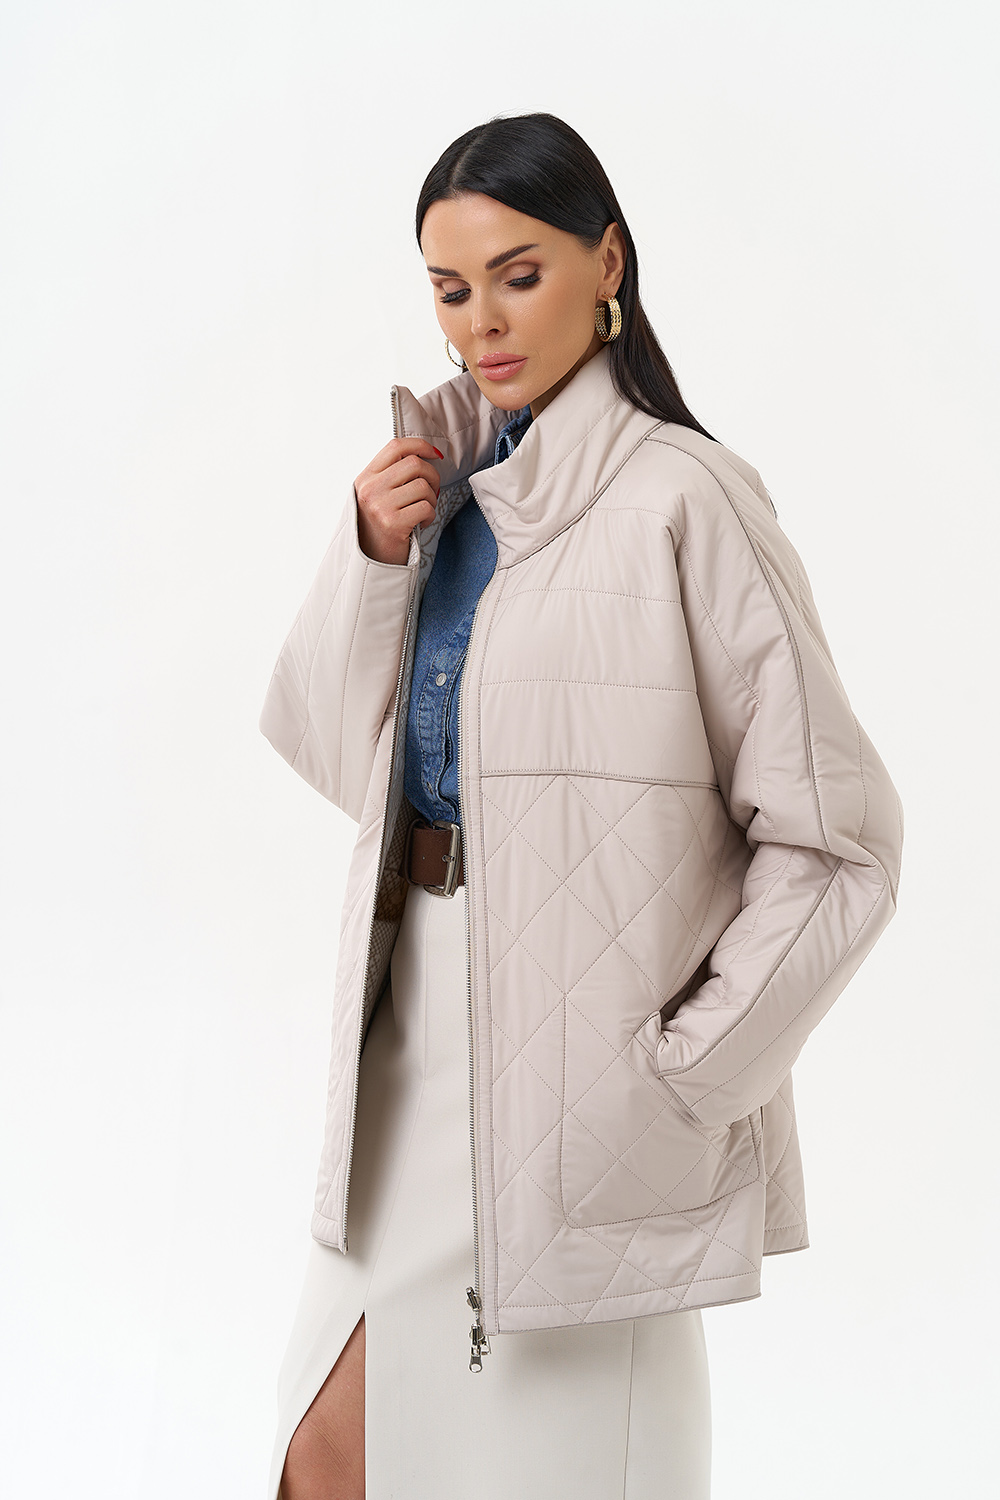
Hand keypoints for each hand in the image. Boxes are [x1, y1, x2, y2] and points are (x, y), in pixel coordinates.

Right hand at [354, 438, 443, 564]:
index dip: (420, 445)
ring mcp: (380, 506)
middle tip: (432, 490)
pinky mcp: (393, 523)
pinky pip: (426, 507)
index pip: (396, 446)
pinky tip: (420, 523)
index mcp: (366, 477)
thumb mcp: (375, 496)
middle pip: (414, 463)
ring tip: (422, 510)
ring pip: (423, 486)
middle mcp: (370, 489)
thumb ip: (391, 475)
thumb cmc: (378, 527)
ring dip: (431, 499)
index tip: (434, 453)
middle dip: (432, 476)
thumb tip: (422, 457)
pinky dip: (429, 516)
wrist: (370, 561)